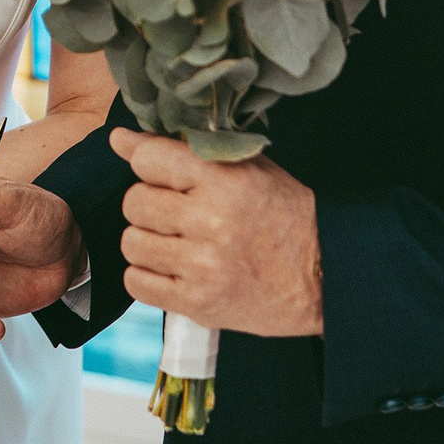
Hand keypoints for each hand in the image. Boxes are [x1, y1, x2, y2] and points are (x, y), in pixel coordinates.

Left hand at [110, 128, 321, 336]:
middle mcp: (210, 222)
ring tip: (176, 242)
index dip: (150, 164)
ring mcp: (202, 267)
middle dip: (149, 204)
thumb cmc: (284, 214)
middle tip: (176, 212)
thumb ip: (183, 149)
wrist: (325, 276)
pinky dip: (147, 276)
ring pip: (131, 243)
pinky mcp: (198, 304)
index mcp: (223, 181)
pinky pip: (137, 283)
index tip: (166, 174)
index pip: (147, 159)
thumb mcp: (246, 168)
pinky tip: (173, 269)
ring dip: (148, 241)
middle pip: (134, 202)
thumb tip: (119, 139)